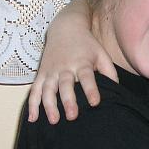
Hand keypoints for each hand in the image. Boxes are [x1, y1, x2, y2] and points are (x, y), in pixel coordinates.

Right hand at [26, 0, 116, 123]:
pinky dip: (32, 104)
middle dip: (68, 100)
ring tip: (54, 120)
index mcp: (82, 63)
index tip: (94, 102)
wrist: (65, 27)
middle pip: (65, 85)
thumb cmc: (87, 45)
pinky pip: (34, 90)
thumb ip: (110, 72)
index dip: (91, 89)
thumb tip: (116, 90)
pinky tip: (32, 118)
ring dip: (49, 105)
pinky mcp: (41, 74)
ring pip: (48, 89)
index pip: (87, 77)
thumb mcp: (101, 54)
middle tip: (72, 116)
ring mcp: (51, 71)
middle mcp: (65, 67)